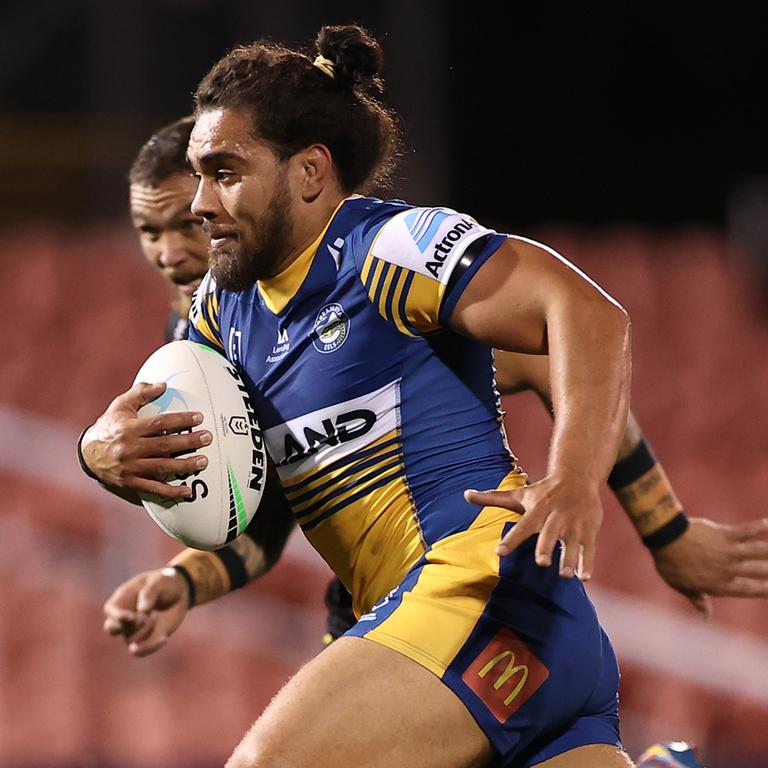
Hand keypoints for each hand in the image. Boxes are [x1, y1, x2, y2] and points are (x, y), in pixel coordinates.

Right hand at [81, 381, 210, 498]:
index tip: (199, 418)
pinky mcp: (131, 482)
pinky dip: (171, 492)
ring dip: (185, 465)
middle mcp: (130, 448)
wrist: (87, 454)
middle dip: (188, 442)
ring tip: (204, 461)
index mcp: (129, 428)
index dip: (180, 420)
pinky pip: (154, 488)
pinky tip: (187, 491)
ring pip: (162, 467)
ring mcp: (131, 468)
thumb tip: (163, 385)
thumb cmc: (109, 426)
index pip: (159, 423)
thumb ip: (141, 393)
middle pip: (164, 445)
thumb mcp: (120, 405)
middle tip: (207, 437)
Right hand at [103, 568, 189, 656]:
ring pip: (130, 640)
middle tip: (142, 619)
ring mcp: (133, 629)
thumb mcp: (160, 581)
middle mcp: (124, 616)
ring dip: (146, 631)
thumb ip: (150, 592)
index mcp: (123, 598)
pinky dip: (151, 647)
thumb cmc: (165, 582)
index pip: (110, 610)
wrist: (179, 592)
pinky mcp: (146, 639)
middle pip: (111, 629)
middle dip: (122, 628)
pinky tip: (164, 638)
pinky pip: (142, 651)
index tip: (132, 617)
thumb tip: (143, 610)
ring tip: (157, 616)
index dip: (117, 616)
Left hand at [465, 473, 602, 578]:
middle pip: (550, 533)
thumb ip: (492, 498)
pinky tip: (584, 577)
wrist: (577, 477)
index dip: (511, 539)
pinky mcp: (589, 530)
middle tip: (542, 563)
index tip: (499, 552)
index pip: (522, 526)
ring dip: (570, 559)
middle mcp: (556, 516)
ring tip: (567, 576)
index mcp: (537, 509)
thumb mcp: (519, 494)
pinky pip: (589, 548)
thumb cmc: (543, 491)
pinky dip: (587, 562)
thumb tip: (465, 494)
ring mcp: (574, 524)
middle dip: (547, 547)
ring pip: (572, 543)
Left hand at [652, 517, 767, 616]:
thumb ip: (698, 601)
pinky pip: (746, 531)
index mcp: (718, 584)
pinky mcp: (723, 534)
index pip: (746, 589)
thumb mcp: (682, 587)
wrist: (665, 540)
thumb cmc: (671, 564)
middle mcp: (727, 569)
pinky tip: (767, 523)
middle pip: (757, 571)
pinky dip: (758, 527)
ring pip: (757, 552)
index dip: (761, 590)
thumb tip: (706, 617)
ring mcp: (727, 551)